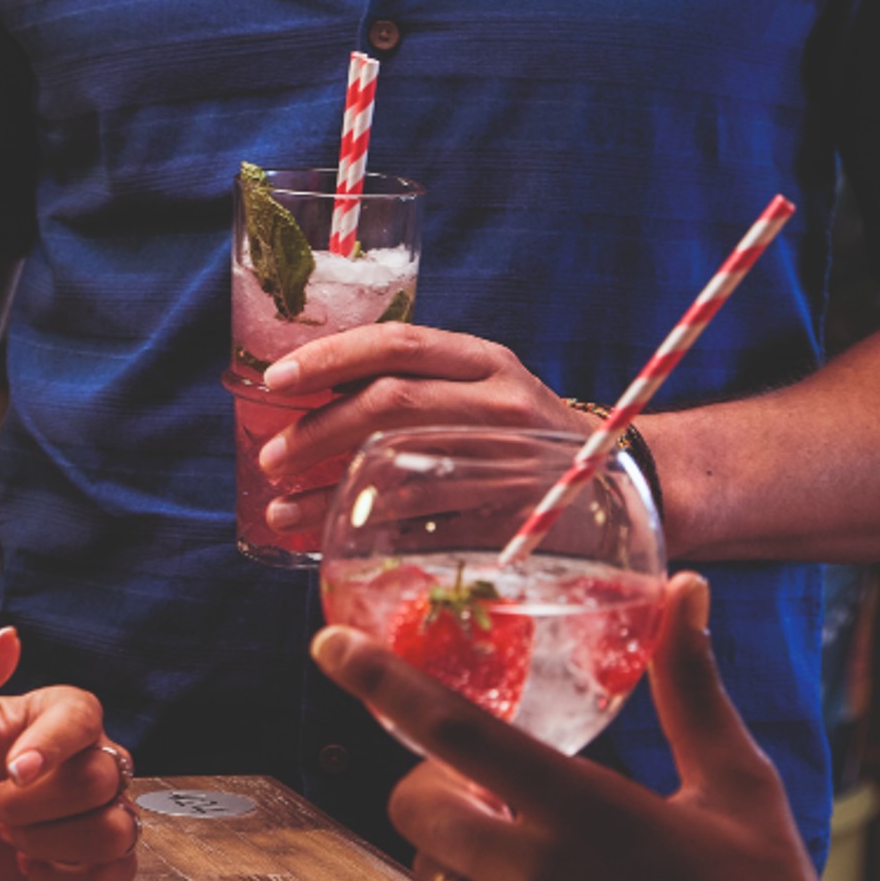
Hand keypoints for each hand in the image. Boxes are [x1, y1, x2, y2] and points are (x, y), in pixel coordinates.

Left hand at [0, 626, 139, 880]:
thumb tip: (8, 638)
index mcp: (61, 716)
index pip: (82, 717)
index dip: (52, 744)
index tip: (14, 770)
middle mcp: (95, 759)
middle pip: (99, 780)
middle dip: (35, 805)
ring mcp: (106, 814)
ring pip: (115, 831)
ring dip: (52, 843)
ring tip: (10, 839)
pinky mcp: (103, 866)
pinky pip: (112, 880)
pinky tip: (28, 870)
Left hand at [255, 324, 573, 536]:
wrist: (608, 484)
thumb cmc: (515, 430)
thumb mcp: (479, 385)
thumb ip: (413, 379)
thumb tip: (306, 386)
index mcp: (485, 360)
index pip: (397, 343)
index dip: (330, 359)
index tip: (275, 380)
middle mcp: (500, 402)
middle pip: (392, 403)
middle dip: (318, 431)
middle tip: (271, 457)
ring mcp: (510, 461)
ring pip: (402, 470)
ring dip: (329, 493)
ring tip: (280, 508)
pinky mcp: (513, 518)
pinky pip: (427, 525)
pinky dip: (371, 529)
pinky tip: (331, 537)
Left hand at [309, 575, 879, 880]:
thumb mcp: (737, 791)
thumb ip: (691, 688)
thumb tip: (687, 588)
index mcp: (589, 810)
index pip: (456, 729)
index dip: (381, 679)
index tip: (328, 645)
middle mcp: (539, 878)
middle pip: (416, 807)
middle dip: (435, 792)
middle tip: (483, 799)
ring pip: (421, 880)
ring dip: (448, 866)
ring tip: (509, 873)